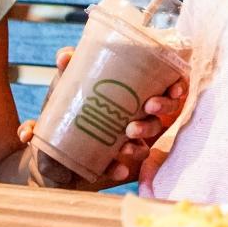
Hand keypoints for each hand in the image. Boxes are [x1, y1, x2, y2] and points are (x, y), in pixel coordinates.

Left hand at [18, 47, 188, 188]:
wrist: (49, 143)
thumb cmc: (68, 105)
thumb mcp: (69, 84)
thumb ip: (69, 69)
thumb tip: (65, 56)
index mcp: (137, 90)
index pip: (167, 85)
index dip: (178, 87)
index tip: (175, 89)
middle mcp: (140, 113)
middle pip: (165, 110)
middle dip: (163, 107)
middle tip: (149, 106)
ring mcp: (131, 138)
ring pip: (149, 138)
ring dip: (143, 137)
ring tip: (127, 138)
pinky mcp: (116, 161)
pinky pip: (124, 168)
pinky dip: (121, 169)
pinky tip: (119, 170)